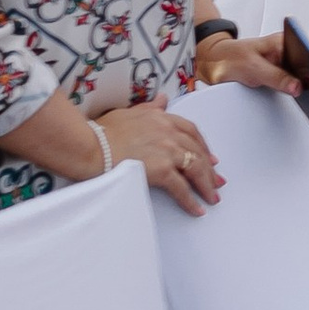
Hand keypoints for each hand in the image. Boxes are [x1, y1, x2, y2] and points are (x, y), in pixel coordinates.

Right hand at [101, 99, 224, 214]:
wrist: (90, 146)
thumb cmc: (103, 132)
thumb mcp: (130, 112)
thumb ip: (150, 107)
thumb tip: (163, 100)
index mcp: (162, 118)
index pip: (191, 131)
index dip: (203, 145)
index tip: (209, 157)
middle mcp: (169, 132)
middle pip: (197, 151)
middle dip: (210, 168)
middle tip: (217, 181)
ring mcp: (167, 150)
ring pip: (195, 169)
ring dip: (206, 184)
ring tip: (212, 197)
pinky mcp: (162, 170)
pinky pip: (181, 188)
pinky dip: (191, 200)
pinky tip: (197, 209)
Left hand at [193, 26, 303, 94]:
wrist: (214, 63)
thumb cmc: (231, 57)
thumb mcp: (253, 67)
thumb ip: (276, 77)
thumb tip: (297, 87)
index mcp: (284, 43)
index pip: (308, 56)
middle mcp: (287, 54)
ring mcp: (284, 67)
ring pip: (304, 81)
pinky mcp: (279, 79)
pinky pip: (294, 89)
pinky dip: (302, 99)